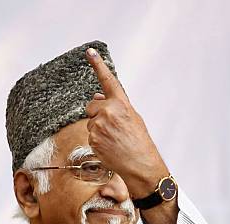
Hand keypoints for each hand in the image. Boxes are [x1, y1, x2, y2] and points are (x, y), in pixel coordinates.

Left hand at [85, 47, 168, 198]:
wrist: (140, 164)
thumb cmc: (139, 142)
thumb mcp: (132, 119)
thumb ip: (115, 107)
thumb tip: (96, 98)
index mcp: (122, 104)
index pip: (108, 80)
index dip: (98, 65)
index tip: (89, 52)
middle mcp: (109, 111)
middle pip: (91, 106)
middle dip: (96, 115)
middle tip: (111, 128)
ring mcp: (99, 125)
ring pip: (90, 123)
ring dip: (97, 130)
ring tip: (114, 140)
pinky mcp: (93, 139)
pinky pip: (89, 136)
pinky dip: (97, 142)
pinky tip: (109, 147)